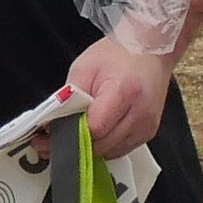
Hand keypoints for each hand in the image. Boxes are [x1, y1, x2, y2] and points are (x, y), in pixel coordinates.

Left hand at [65, 34, 175, 157]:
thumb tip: (53, 125)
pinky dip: (104, 144)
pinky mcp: (148, 133)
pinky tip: (97, 131)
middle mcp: (140, 114)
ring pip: (109, 152)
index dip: (71, 132)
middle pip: (101, 145)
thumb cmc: (118, 54)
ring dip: (91, 146)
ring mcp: (146, 126)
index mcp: (124, 92)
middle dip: (77, 142)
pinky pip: (119, 149)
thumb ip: (68, 98)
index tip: (52, 133)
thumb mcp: (85, 68)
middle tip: (55, 136)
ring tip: (78, 129)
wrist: (151, 50)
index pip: (94, 129)